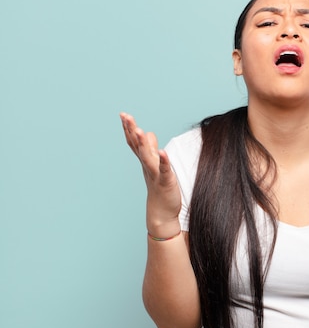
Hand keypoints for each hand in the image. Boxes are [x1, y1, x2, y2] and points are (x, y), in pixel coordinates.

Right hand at [120, 112, 180, 236]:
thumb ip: (151, 149)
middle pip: (137, 146)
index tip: (123, 115)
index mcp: (145, 160)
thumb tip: (147, 133)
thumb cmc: (158, 187)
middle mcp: (147, 165)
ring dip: (143, 145)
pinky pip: (164, 170)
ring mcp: (155, 174)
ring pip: (148, 157)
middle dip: (132, 131)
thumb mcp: (154, 165)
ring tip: (140, 131)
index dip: (129, 129)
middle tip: (125, 116)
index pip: (134, 142)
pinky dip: (163, 161)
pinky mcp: (166, 182)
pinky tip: (162, 152)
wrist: (161, 211)